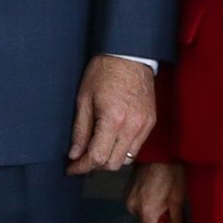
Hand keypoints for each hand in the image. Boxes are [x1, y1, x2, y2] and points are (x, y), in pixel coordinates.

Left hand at [66, 54, 155, 174]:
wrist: (129, 54)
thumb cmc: (103, 71)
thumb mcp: (83, 98)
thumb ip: (80, 130)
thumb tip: (74, 155)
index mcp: (113, 119)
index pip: (98, 157)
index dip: (82, 167)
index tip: (71, 169)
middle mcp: (132, 126)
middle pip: (113, 163)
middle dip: (94, 165)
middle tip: (81, 157)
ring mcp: (145, 126)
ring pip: (126, 159)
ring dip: (109, 159)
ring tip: (95, 147)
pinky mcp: (151, 123)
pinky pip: (136, 148)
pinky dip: (122, 150)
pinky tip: (111, 139)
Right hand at [125, 161, 186, 222]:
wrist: (157, 148)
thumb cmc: (172, 173)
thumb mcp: (178, 198)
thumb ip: (176, 222)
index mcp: (147, 212)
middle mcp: (133, 209)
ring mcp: (128, 200)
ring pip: (143, 220)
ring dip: (153, 222)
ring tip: (167, 219)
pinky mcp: (128, 193)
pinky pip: (139, 209)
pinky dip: (148, 212)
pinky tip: (158, 204)